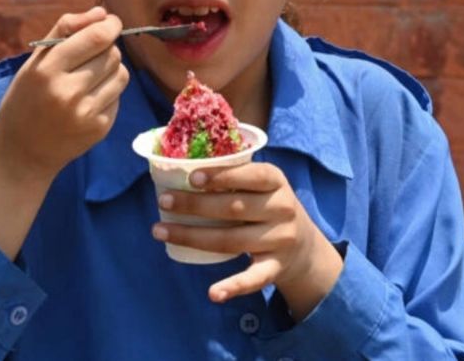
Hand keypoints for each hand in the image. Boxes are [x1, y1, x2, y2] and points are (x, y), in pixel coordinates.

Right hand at [0, 6, 127, 179]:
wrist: (21, 153)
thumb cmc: (25, 100)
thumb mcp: (33, 62)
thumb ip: (65, 30)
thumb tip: (102, 13)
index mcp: (47, 70)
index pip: (96, 38)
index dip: (110, 25)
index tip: (111, 22)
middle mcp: (68, 92)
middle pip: (112, 54)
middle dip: (107, 48)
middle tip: (92, 54)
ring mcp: (86, 113)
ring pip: (121, 75)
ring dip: (111, 69)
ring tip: (90, 77)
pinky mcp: (99, 129)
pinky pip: (118, 97)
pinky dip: (108, 92)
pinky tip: (87, 100)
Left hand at [152, 163, 343, 318]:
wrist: (304, 246)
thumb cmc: (265, 205)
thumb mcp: (259, 185)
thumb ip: (230, 176)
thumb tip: (177, 169)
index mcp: (276, 181)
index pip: (252, 175)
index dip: (222, 176)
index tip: (191, 177)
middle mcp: (282, 209)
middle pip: (233, 208)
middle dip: (194, 205)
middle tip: (163, 201)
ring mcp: (280, 240)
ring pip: (231, 240)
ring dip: (192, 237)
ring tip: (159, 230)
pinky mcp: (276, 267)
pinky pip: (254, 278)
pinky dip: (233, 287)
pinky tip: (213, 293)